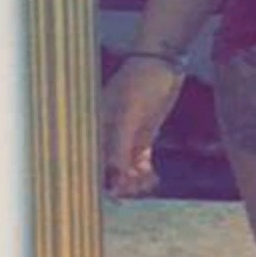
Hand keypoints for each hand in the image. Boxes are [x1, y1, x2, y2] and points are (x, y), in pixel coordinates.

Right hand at [101, 56, 183, 198]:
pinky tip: (153, 178)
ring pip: (124, 169)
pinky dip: (144, 173)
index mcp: (95, 128)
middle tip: (137, 189)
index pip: (92, 162)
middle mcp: (106, 135)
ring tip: (149, 183)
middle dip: (121, 184)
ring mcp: (124, 136)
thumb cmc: (141, 82)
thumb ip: (120, 144)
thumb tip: (115, 175)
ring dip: (135, 181)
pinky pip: (138, 162)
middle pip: (108, 170)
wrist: (163, 62)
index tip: (117, 194)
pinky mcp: (140, 136)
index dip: (103, 181)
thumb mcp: (130, 113)